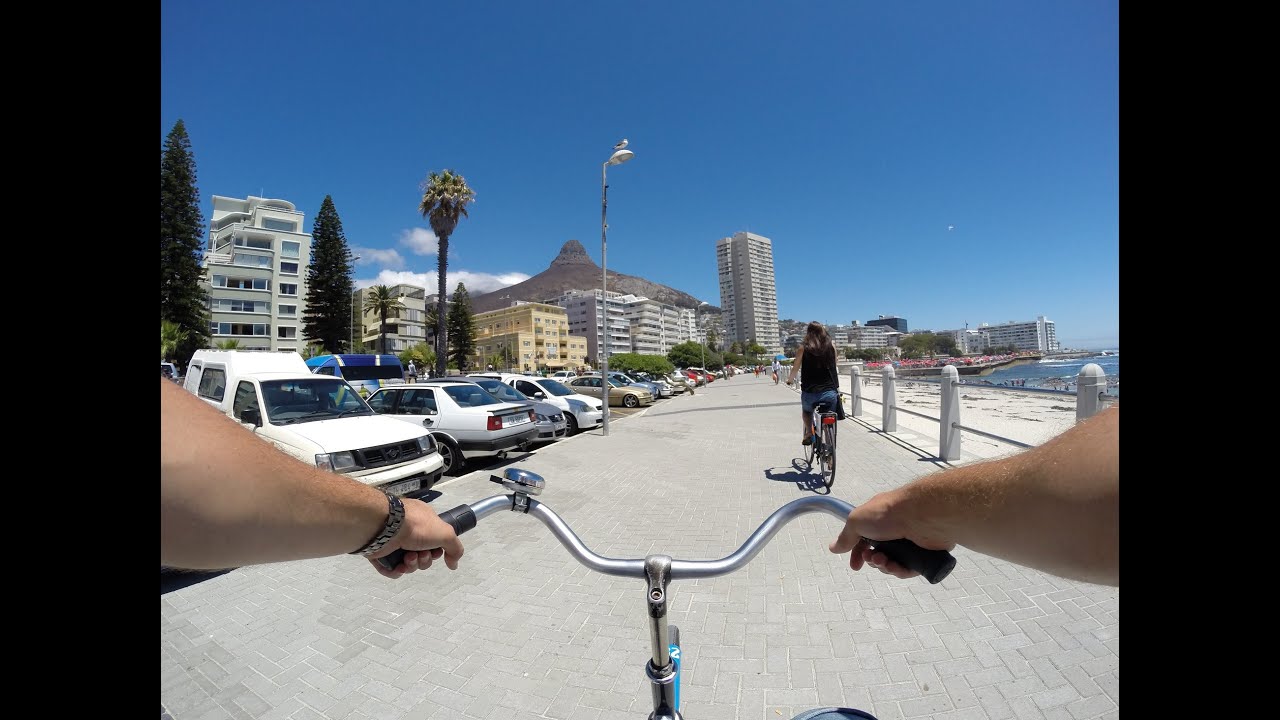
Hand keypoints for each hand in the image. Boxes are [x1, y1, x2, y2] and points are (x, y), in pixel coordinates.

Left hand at [368, 499, 464, 577]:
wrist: (386, 526)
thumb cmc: (417, 526)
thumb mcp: (446, 533)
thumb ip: (455, 548)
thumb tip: (453, 564)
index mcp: (423, 522)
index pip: (435, 541)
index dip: (437, 551)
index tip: (436, 552)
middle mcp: (409, 531)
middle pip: (423, 555)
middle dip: (424, 559)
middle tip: (420, 554)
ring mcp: (394, 542)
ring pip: (408, 563)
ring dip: (412, 565)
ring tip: (408, 557)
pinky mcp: (380, 553)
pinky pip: (391, 568)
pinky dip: (396, 571)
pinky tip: (398, 568)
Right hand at [829, 491, 953, 579]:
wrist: (920, 516)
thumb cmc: (886, 514)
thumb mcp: (857, 521)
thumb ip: (846, 536)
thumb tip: (832, 548)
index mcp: (878, 520)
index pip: (864, 540)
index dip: (857, 553)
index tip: (855, 566)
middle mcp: (894, 531)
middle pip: (878, 554)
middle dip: (872, 560)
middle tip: (873, 558)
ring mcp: (909, 543)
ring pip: (892, 564)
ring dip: (885, 566)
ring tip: (885, 561)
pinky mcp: (923, 554)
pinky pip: (908, 569)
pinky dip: (900, 571)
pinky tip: (897, 567)